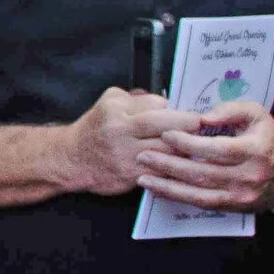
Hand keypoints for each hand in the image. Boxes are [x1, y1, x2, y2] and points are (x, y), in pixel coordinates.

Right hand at [63, 88, 199, 195]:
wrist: (71, 158)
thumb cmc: (96, 130)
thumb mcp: (109, 103)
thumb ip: (137, 100)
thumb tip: (167, 102)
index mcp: (116, 108)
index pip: (158, 103)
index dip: (175, 109)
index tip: (187, 115)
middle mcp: (119, 128)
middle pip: (167, 124)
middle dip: (190, 125)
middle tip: (202, 127)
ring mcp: (125, 152)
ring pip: (169, 148)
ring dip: (186, 147)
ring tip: (192, 146)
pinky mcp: (130, 173)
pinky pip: (163, 169)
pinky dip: (176, 166)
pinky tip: (180, 163)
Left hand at [136, 99, 273, 213]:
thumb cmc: (269, 138)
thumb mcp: (256, 115)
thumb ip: (229, 110)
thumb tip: (202, 118)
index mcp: (255, 151)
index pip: (216, 149)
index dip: (189, 143)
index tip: (166, 134)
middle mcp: (248, 176)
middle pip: (203, 173)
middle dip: (169, 165)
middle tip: (143, 155)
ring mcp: (242, 195)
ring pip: (200, 193)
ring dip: (168, 186)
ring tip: (143, 177)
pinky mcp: (236, 206)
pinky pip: (203, 204)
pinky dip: (179, 197)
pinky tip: (159, 190)